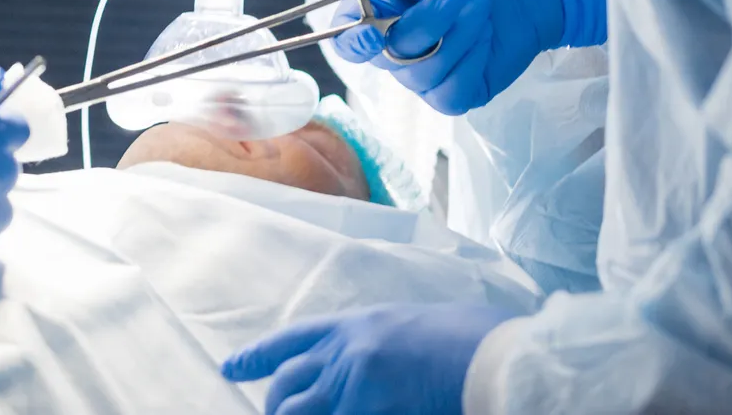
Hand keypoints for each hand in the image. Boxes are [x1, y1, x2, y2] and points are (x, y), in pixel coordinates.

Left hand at [222, 302, 515, 414]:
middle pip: (287, 385)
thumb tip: (382, 357)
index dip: (257, 356)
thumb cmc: (474, 340)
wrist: (499, 362)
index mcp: (358, 326)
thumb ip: (386, 341)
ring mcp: (356, 391)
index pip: (291, 342)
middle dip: (276, 404)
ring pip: (299, 412)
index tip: (232, 369)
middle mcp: (346, 356)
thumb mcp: (419, 325)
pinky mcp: (369, 414)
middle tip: (271, 413)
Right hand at [328, 0, 605, 114]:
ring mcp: (425, 72)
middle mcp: (394, 45)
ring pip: (421, 75)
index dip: (352, 40)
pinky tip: (486, 35)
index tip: (373, 32)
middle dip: (425, 24)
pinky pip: (451, 93)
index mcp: (377, 8)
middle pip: (388, 55)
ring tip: (481, 5)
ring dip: (456, 38)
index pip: (345, 36)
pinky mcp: (458, 90)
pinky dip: (470, 62)